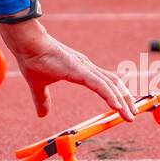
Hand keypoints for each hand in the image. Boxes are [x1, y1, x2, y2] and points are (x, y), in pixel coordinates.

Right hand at [0, 19, 136, 121]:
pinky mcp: (80, 70)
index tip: (122, 108)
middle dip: (125, 100)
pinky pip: (99, 85)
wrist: (26, 45)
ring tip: (129, 115)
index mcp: (81, 71)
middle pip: (113, 83)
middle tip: (132, 114)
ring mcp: (85, 68)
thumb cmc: (33, 60)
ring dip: (122, 101)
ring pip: (110, 85)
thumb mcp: (39, 86)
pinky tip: (117, 106)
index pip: (105, 83)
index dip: (115, 95)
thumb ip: (42, 99)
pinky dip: (110, 96)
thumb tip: (42, 115)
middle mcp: (87, 68)